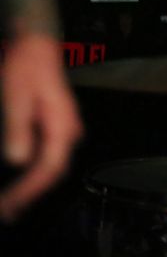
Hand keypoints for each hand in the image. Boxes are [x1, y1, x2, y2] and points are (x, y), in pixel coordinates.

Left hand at [0, 33, 81, 220]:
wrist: (37, 45)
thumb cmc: (26, 67)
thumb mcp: (16, 96)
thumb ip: (18, 128)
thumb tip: (17, 160)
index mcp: (62, 124)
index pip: (50, 166)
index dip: (29, 190)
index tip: (9, 205)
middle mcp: (69, 130)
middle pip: (54, 170)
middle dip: (30, 193)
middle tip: (7, 212)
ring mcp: (65, 128)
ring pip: (52, 165)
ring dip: (33, 186)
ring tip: (12, 202)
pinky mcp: (57, 126)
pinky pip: (49, 156)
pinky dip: (34, 172)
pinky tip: (21, 180)